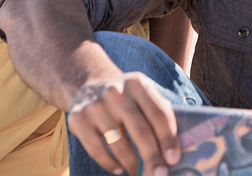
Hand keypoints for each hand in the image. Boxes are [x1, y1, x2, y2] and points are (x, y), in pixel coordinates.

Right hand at [67, 72, 181, 175]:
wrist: (88, 85)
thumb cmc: (126, 97)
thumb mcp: (143, 94)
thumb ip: (159, 115)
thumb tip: (173, 152)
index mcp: (138, 84)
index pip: (159, 114)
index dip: (168, 138)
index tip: (174, 159)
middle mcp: (116, 92)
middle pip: (140, 131)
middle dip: (152, 158)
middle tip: (160, 175)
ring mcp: (95, 106)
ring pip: (119, 144)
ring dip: (132, 165)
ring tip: (140, 174)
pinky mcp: (78, 120)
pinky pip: (96, 150)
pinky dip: (110, 164)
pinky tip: (119, 169)